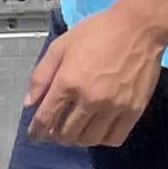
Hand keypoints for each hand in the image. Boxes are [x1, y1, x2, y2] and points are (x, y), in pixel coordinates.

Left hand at [25, 4, 167, 149]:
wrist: (138, 28)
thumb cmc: (97, 31)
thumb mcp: (60, 46)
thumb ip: (42, 75)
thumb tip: (29, 103)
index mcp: (68, 81)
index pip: (46, 117)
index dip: (37, 131)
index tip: (34, 136)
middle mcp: (89, 98)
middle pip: (66, 133)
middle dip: (55, 136)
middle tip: (53, 132)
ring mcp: (113, 107)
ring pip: (89, 139)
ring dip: (77, 140)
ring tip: (73, 132)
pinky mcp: (134, 110)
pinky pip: (114, 137)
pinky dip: (102, 139)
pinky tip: (97, 130)